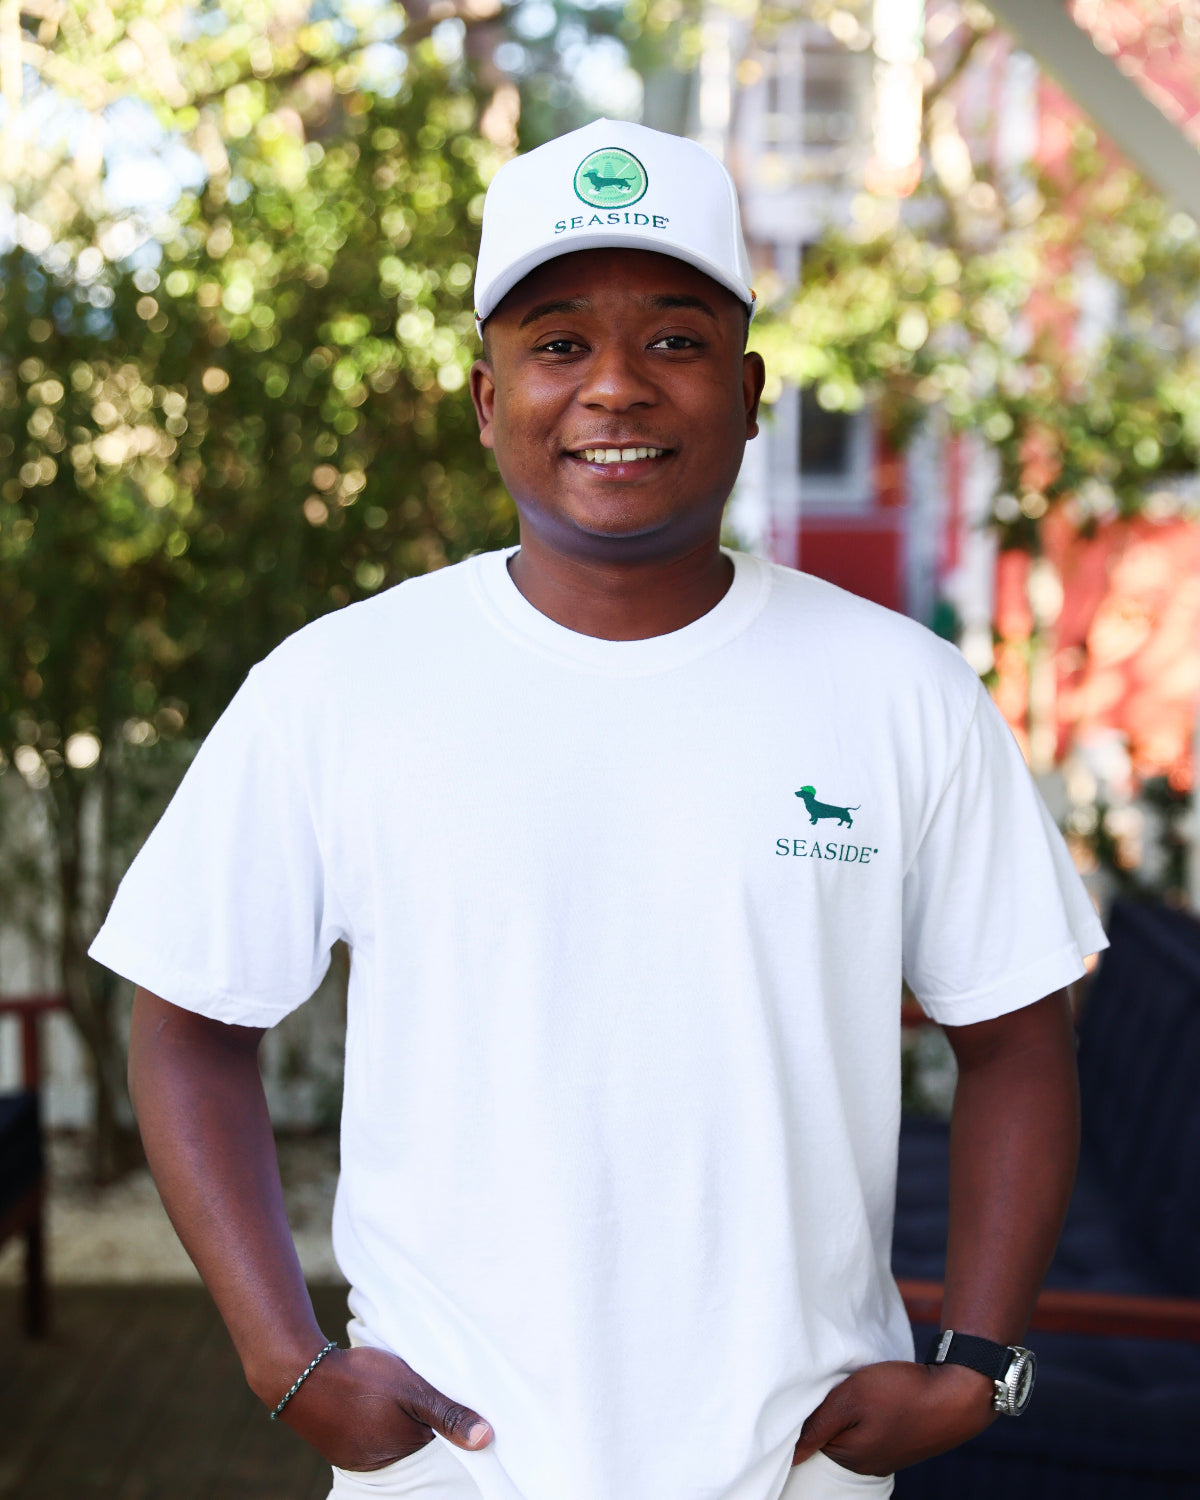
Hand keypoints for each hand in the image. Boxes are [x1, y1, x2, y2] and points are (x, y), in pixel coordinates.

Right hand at [275, 1345, 493, 1471]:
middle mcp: (382, 1463)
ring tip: (397, 1393)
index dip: (448, 1422)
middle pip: (416, 1441)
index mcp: (405, 1452)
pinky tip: (376, 1399)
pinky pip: (371, 1435)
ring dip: (400, 1419)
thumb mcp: (412, 1389)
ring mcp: (359, 1456)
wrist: (300, 1375)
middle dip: (424, 1421)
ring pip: (394, 1437)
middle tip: (422, 1390)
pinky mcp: (342, 1445)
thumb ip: (448, 1413)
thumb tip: (487, 1439)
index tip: (453, 1399)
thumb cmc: (360, 1381)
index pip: (440, 1442)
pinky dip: (379, 1420)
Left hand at [791, 1361, 995, 1475]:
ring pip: (848, 1433)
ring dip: (843, 1413)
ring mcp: (884, 1454)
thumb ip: (818, 1425)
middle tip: (821, 1387)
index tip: (797, 1398)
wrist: (956, 1395)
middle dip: (821, 1416)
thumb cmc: (900, 1394)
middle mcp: (865, 1464)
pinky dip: (862, 1414)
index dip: (800, 1417)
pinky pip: (868, 1429)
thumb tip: (788, 1455)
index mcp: (849, 1458)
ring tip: (844, 1389)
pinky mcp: (898, 1440)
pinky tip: (866, 1397)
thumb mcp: (851, 1400)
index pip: (808, 1442)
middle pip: (828, 1439)